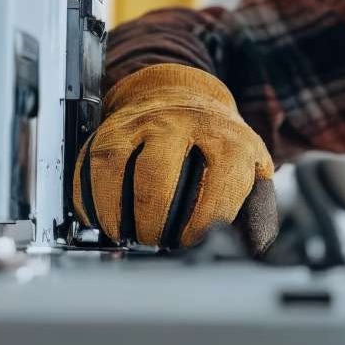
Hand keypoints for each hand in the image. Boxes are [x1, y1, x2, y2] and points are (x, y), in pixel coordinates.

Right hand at [71, 63, 277, 251]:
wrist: (182, 93)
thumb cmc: (217, 141)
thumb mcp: (251, 168)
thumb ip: (256, 212)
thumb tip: (253, 251)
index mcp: (226, 139)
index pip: (218, 181)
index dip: (204, 219)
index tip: (192, 242)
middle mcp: (181, 125)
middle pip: (157, 173)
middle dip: (152, 219)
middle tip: (154, 242)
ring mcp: (141, 123)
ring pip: (114, 164)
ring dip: (113, 209)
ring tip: (123, 235)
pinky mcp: (110, 128)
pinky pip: (89, 164)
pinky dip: (88, 197)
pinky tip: (100, 219)